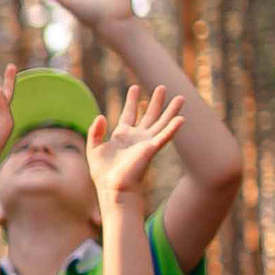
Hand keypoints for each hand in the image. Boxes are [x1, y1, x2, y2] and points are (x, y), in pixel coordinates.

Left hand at [86, 84, 184, 199]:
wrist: (112, 187)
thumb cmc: (102, 172)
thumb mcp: (94, 148)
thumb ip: (95, 131)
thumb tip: (101, 116)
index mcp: (122, 135)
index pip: (129, 113)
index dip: (132, 100)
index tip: (135, 87)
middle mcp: (136, 137)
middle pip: (149, 115)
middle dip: (156, 101)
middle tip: (161, 87)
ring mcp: (145, 143)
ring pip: (161, 123)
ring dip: (170, 110)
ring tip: (180, 97)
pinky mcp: (151, 149)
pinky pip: (164, 136)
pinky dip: (173, 128)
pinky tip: (181, 118)